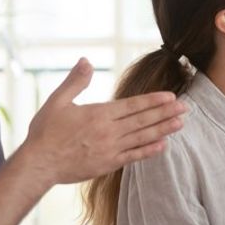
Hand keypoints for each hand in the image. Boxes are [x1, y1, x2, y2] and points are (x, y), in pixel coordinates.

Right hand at [19, 58, 186, 185]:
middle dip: (166, 113)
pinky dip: (150, 150)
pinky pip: (134, 156)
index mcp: (98, 114)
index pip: (133, 105)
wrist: (38, 164)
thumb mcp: (57, 101)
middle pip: (143, 120)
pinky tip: (164, 145)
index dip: (153, 101)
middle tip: (186, 108)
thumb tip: (85, 60)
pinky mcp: (109, 164)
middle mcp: (109, 131)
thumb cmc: (45, 132)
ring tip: (180, 123)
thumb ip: (75, 81)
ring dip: (163, 130)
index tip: (170, 96)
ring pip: (143, 137)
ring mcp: (111, 149)